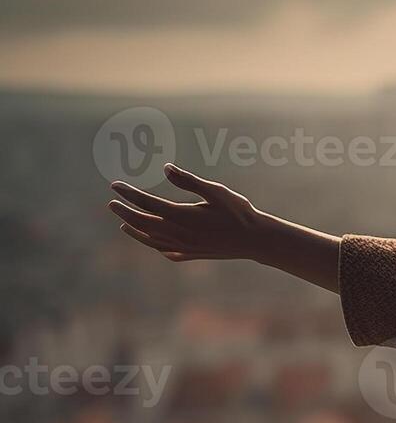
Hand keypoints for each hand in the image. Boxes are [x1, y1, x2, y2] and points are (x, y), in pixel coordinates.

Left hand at [107, 163, 268, 262]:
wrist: (256, 240)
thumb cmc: (238, 212)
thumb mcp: (215, 191)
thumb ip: (188, 180)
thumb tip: (166, 168)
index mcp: (182, 215)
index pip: (146, 203)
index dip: (128, 194)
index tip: (115, 185)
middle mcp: (179, 234)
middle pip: (143, 223)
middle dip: (125, 212)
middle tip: (112, 203)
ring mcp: (185, 247)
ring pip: (151, 240)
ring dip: (135, 231)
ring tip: (124, 224)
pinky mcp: (193, 254)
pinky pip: (166, 251)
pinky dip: (155, 246)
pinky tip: (153, 242)